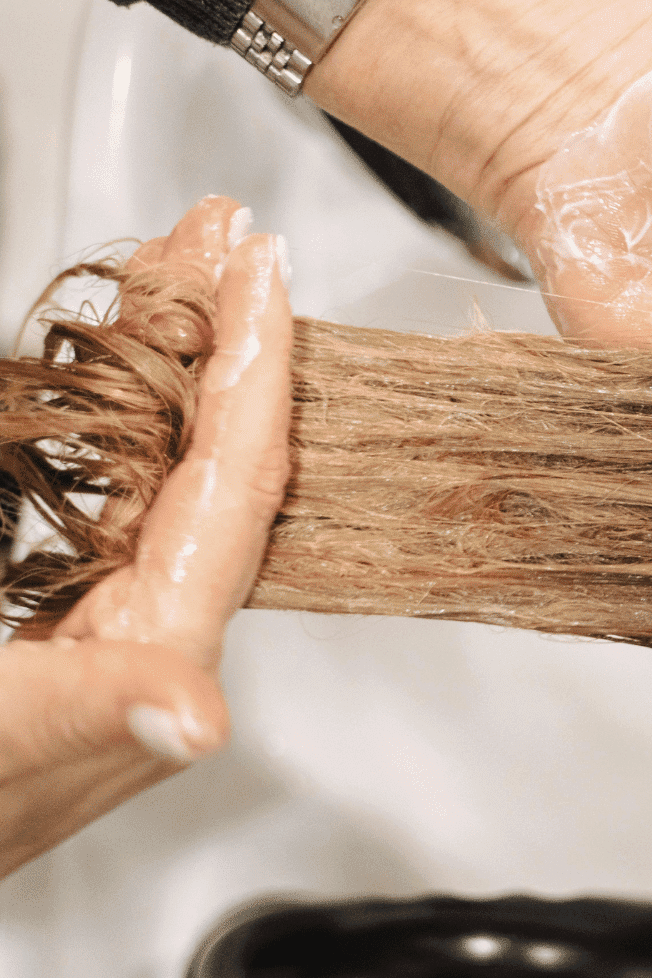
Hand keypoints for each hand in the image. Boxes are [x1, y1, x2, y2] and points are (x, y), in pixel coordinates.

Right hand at [0, 197, 289, 878]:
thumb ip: (90, 722)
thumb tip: (195, 719)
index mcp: (154, 656)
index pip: (235, 484)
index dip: (252, 369)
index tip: (260, 268)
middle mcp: (147, 635)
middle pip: (213, 456)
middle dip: (220, 337)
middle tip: (217, 235)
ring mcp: (96, 623)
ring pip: (161, 469)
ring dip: (168, 366)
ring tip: (173, 271)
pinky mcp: (45, 624)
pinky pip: (106, 500)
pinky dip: (106, 422)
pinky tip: (108, 383)